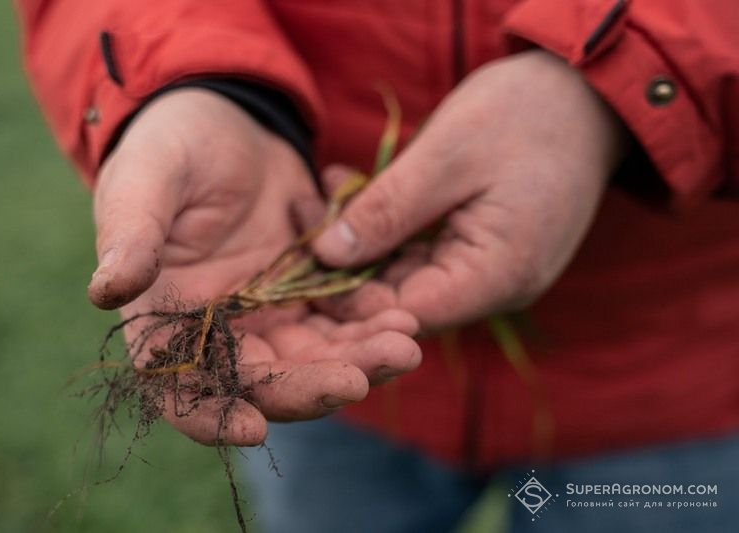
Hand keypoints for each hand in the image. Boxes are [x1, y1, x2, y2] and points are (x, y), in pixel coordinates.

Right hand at [88, 89, 420, 444]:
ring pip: (315, 357)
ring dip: (357, 359)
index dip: (209, 416)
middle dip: (313, 387)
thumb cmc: (169, 147)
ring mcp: (269, 313)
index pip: (180, 387)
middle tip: (361, 378)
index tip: (253, 429)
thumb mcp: (145, 182)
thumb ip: (131, 236)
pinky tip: (404, 315)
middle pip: (265, 382)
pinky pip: (343, 318)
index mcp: (165, 318)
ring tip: (403, 345)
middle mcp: (220, 330)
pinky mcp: (308, 290)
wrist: (226, 121)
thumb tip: (106, 292)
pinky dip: (372, 322)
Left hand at [312, 50, 629, 330]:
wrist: (587, 93)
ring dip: (359, 238)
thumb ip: (387, 210)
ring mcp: (489, 270)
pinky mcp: (481, 249)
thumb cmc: (526, 115)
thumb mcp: (447, 156)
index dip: (347, 297)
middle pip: (400, 298)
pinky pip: (422, 251)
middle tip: (301, 211)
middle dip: (343, 262)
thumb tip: (326, 255)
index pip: (404, 314)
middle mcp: (494, 287)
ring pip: (405, 274)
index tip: (301, 256)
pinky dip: (385, 226)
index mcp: (496, 276)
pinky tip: (350, 190)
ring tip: (317, 195)